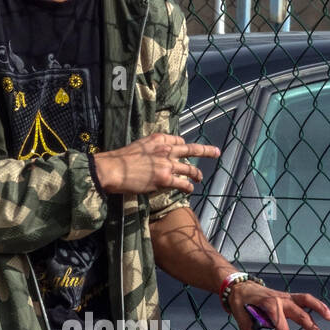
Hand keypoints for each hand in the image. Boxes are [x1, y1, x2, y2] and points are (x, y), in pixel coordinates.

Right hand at [91, 133, 219, 195]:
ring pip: (189, 168)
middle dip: (205, 151)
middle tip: (216, 152)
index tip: (184, 148)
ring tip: (199, 177)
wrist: (113, 169)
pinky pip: (182, 183)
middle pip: (190, 149)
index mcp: (157, 139)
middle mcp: (165, 149)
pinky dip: (188, 187)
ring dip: (196, 173)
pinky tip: (190, 189)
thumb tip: (151, 158)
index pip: (177, 140)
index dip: (182, 145)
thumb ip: (149, 149)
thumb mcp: (137, 146)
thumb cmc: (119, 160)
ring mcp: (167, 164)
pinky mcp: (165, 179)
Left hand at [229, 278, 329, 329]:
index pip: (281, 328)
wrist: (239, 287)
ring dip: (320, 311)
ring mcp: (285, 297)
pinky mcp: (288, 298)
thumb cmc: (240, 303)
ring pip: (306, 302)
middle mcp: (280, 299)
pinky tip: (327, 313)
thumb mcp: (240, 320)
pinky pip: (305, 299)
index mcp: (268, 305)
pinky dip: (316, 304)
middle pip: (300, 316)